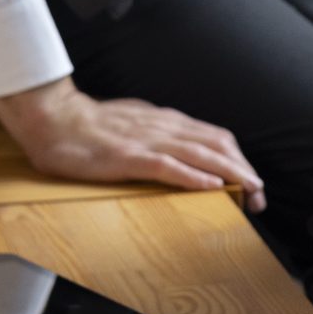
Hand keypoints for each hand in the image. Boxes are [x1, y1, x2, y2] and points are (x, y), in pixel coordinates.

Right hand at [0, 78, 265, 212]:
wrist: (52, 117)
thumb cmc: (88, 125)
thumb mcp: (132, 124)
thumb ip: (156, 134)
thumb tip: (179, 149)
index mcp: (165, 121)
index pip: (215, 137)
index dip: (239, 159)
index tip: (252, 181)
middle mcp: (163, 127)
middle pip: (217, 145)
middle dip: (244, 170)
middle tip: (260, 196)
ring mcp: (147, 141)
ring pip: (201, 154)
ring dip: (230, 174)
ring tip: (250, 192)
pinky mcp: (128, 156)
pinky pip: (168, 166)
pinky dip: (193, 177)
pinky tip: (210, 187)